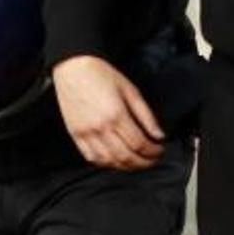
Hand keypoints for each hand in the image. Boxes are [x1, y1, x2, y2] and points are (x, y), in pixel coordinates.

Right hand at [53, 54, 165, 169]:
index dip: (153, 151)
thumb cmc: (101, 75)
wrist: (74, 67)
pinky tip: (116, 160)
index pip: (139, 143)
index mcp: (116, 115)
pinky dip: (106, 163)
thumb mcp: (131, 90)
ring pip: (109, 161)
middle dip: (143, 162)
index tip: (159, 149)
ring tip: (137, 162)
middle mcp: (100, 127)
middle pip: (126, 156)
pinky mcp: (75, 135)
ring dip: (126, 166)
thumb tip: (159, 134)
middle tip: (152, 159)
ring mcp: (86, 133)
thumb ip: (146, 115)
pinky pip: (91, 157)